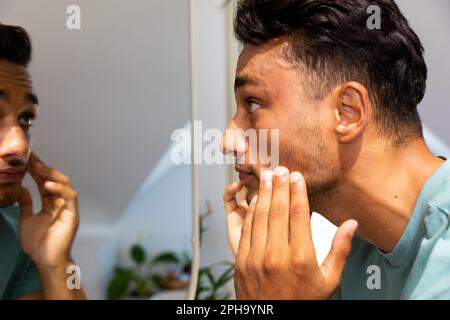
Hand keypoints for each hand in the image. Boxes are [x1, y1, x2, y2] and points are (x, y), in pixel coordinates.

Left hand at [18, 152, 78, 268]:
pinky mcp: (73, 214)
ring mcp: (68, 208)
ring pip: (65, 184)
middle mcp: (61, 203)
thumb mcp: (26, 219)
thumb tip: (22, 189)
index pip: (45, 183)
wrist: (46, 260)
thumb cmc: (38, 243)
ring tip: (38, 168)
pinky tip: (47, 185)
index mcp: (51, 204)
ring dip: (51, 175)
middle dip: (43, 168)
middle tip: (31, 158)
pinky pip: (70, 197)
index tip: (27, 159)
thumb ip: (26, 204)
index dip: (37, 171)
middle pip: (55, 180)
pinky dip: (60, 189)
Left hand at [223, 166, 357, 298]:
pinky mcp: (242, 261)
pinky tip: (254, 199)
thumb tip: (351, 224)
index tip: (296, 176)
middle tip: (279, 168)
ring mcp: (256, 258)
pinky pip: (246, 230)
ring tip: (266, 176)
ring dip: (262, 194)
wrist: (272, 319)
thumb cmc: (303, 300)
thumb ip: (340, 250)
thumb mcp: (329, 281)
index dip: (297, 192)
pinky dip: (250, 212)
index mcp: (301, 258)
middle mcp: (277, 255)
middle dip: (278, 186)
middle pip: (277, 211)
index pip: (298, 215)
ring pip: (259, 217)